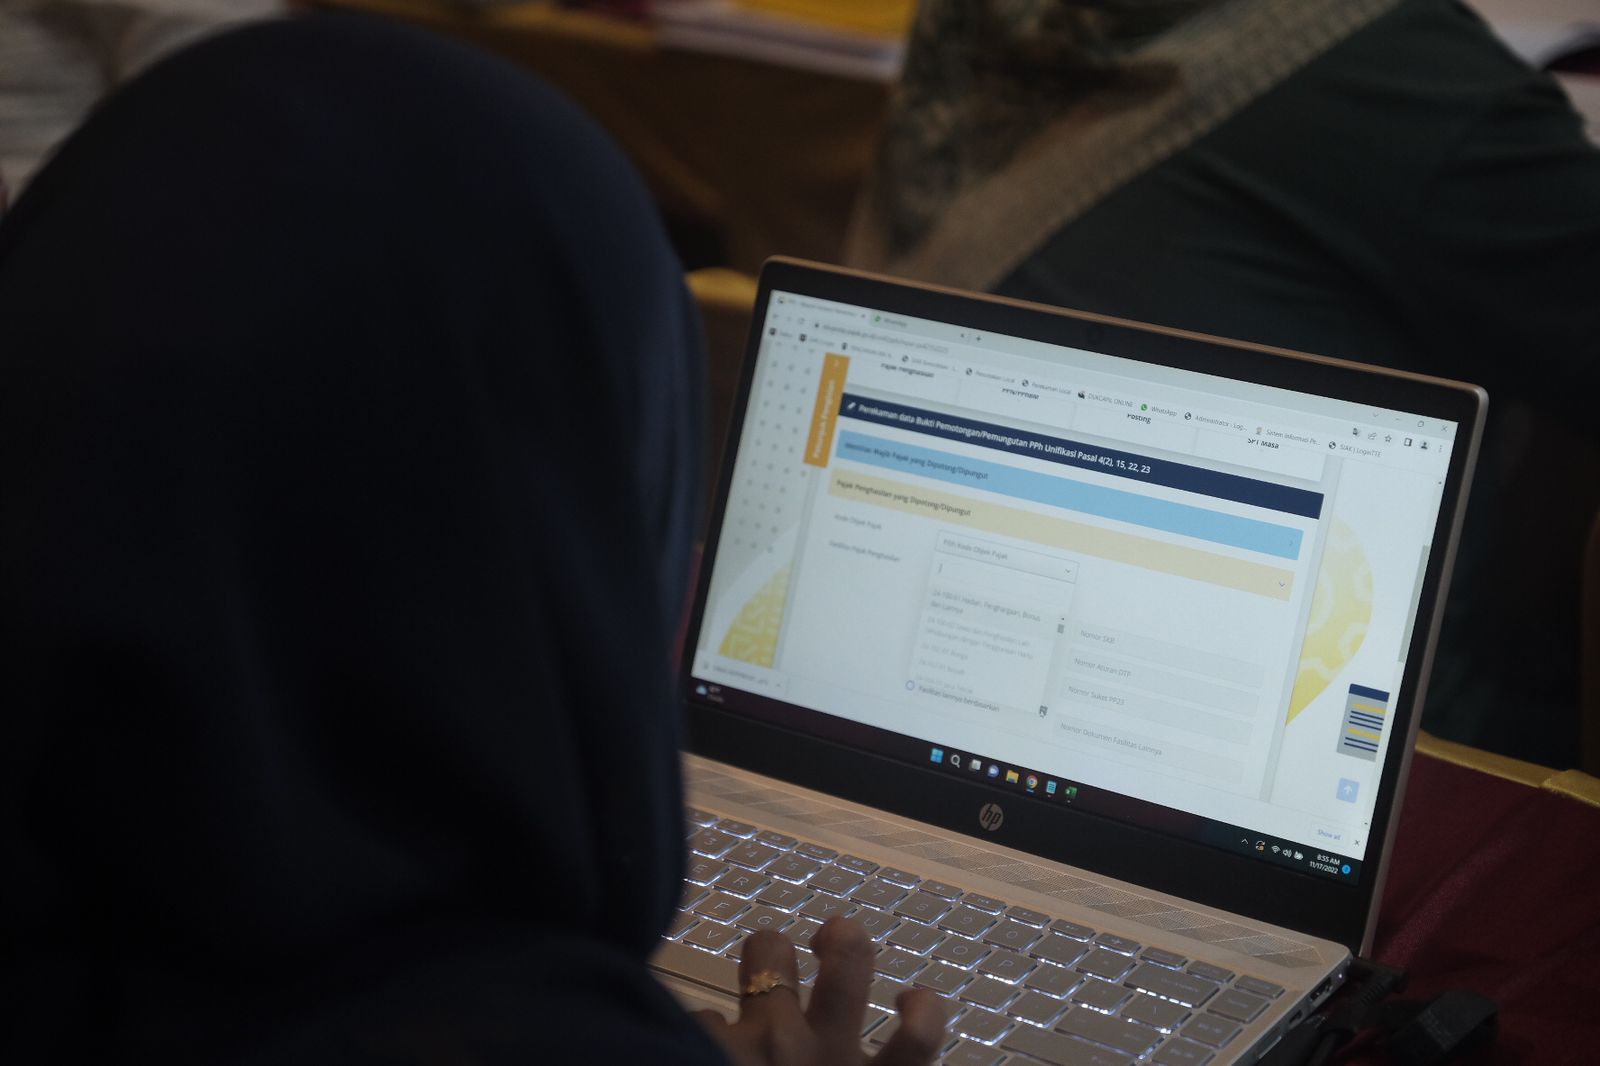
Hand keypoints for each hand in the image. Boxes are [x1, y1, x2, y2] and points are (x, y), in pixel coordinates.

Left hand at [695, 918, 948, 1065]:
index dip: (922, 1008)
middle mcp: (823, 1054)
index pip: (920, 1034)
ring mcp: (765, 1041)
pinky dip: (699, 1030)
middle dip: (841, 939)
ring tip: (761, 970)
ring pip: (771, 953)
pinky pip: (703, 1014)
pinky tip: (689, 1051)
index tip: (905, 1000)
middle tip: (823, 944)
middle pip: (849, 962)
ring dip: (767, 952)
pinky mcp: (711, 1044)